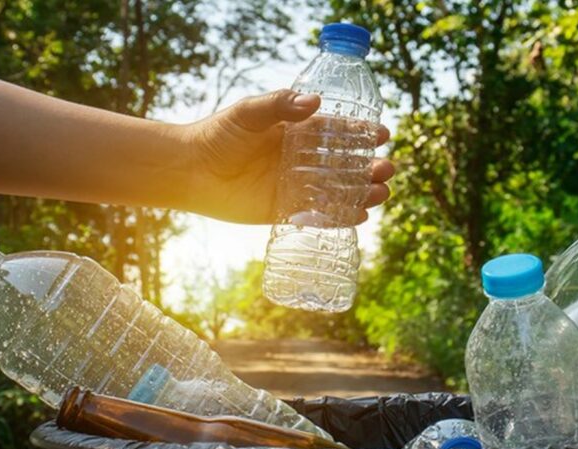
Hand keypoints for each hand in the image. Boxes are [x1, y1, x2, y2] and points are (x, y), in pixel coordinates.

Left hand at [181, 89, 392, 223]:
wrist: (190, 171)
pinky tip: (360, 217)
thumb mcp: (248, 114)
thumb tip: (315, 102)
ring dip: (362, 192)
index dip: (361, 134)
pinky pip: (318, 215)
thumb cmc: (217, 136)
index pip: (337, 132)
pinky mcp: (284, 211)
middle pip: (344, 165)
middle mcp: (299, 160)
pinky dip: (340, 217)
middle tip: (387, 168)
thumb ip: (279, 106)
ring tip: (381, 193)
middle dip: (369, 167)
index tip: (383, 134)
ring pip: (337, 191)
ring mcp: (294, 186)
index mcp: (295, 133)